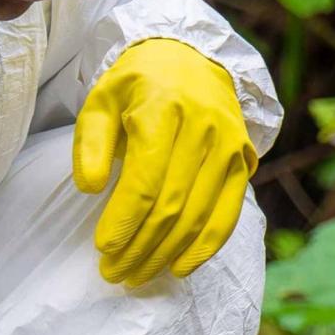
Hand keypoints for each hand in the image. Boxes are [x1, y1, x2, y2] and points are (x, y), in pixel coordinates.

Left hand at [72, 38, 252, 287]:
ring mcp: (229, 146)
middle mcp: (203, 127)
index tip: (103, 246)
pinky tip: (179, 268)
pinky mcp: (243, 162)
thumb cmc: (137, 87)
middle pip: (172, 204)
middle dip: (140, 246)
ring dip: (165, 254)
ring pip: (198, 216)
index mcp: (162, 107)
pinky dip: (204, 248)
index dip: (124, 220)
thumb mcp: (101, 102)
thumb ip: (90, 144)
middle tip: (113, 273)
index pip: (145, 179)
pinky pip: (227, 216)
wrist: (191, 59)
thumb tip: (91, 189)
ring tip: (136, 275)